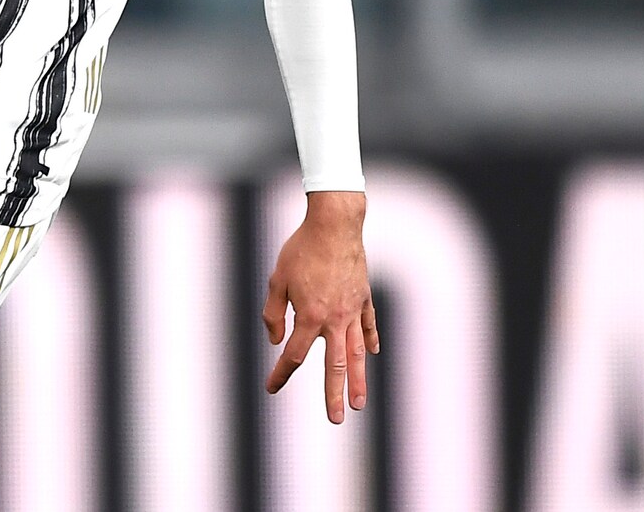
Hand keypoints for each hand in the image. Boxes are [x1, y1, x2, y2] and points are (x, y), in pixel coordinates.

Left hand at [263, 188, 377, 423]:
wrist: (335, 224)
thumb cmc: (301, 249)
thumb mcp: (277, 279)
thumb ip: (272, 313)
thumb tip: (276, 340)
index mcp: (309, 316)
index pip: (293, 355)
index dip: (280, 374)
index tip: (271, 388)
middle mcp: (334, 319)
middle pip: (334, 366)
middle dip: (334, 394)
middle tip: (337, 419)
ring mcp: (353, 310)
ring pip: (356, 352)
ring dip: (358, 379)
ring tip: (360, 402)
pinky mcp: (363, 297)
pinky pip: (368, 324)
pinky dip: (370, 339)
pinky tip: (373, 353)